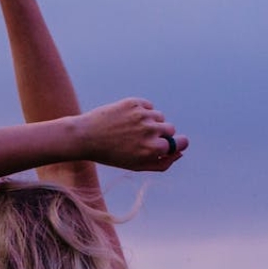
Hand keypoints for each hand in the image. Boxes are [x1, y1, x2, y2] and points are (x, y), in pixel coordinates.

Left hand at [73, 99, 187, 171]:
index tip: (168, 143)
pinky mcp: (134, 103)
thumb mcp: (136, 165)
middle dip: (161, 134)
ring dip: (151, 122)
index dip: (176, 144)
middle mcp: (151, 131)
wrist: (85, 136)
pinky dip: (142, 111)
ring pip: (159, 116)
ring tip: (131, 129)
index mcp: (153, 149)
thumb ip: (161, 163)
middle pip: (171, 129)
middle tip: (143, 138)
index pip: (182, 143)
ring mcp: (143, 115)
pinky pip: (148, 106)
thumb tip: (179, 153)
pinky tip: (126, 119)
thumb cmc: (111, 155)